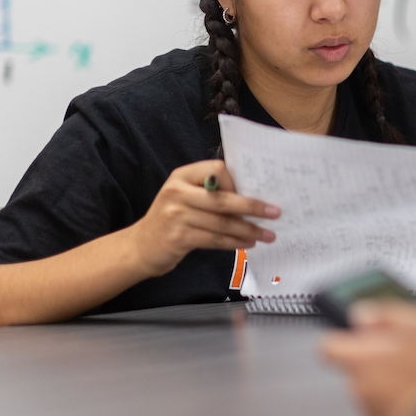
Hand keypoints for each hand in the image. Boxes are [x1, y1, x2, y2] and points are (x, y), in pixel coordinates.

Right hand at [128, 160, 279, 276]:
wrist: (141, 246)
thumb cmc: (172, 219)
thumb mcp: (185, 197)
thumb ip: (211, 192)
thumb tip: (254, 196)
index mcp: (182, 176)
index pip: (218, 169)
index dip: (237, 183)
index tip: (253, 194)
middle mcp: (177, 192)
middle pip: (223, 199)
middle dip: (253, 207)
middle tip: (275, 213)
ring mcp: (176, 215)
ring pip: (222, 222)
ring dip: (248, 230)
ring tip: (267, 235)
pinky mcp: (178, 237)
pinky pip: (214, 239)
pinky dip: (234, 242)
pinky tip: (247, 243)